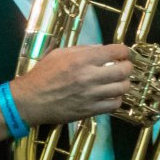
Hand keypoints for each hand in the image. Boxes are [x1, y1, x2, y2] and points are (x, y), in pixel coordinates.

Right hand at [9, 44, 131, 124]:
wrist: (31, 100)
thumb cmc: (43, 74)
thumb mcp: (59, 54)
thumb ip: (81, 49)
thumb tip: (101, 48)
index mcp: (81, 59)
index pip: (115, 52)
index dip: (124, 51)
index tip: (124, 53)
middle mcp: (89, 76)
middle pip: (123, 70)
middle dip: (128, 66)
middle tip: (124, 66)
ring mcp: (91, 95)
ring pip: (122, 88)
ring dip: (124, 83)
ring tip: (118, 81)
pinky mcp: (90, 110)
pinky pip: (114, 105)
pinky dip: (117, 99)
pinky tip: (111, 95)